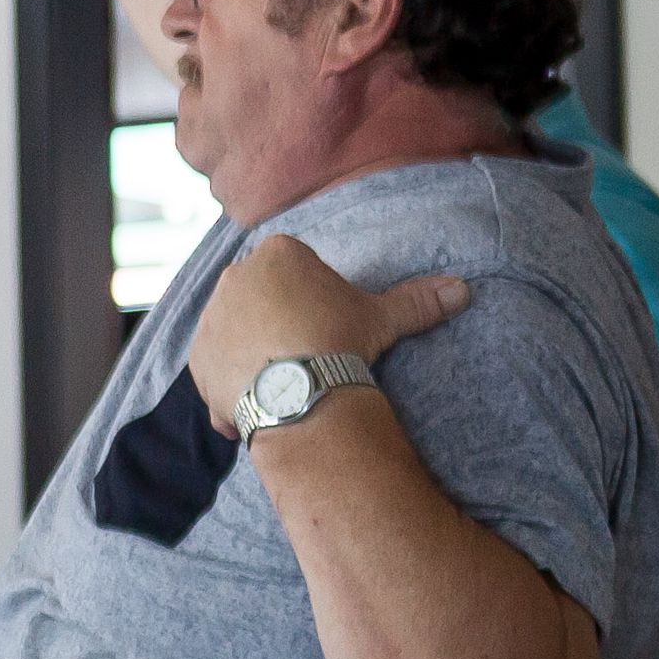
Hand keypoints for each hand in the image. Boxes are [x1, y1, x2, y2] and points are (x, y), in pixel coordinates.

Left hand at [186, 235, 468, 435]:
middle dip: (280, 322)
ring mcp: (210, 318)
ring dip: (256, 354)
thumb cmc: (339, 340)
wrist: (298, 389)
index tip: (329, 323)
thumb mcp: (382, 317)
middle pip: (262, 298)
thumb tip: (462, 289)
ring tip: (289, 383)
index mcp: (276, 254)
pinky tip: (264, 405)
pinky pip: (217, 370)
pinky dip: (234, 386)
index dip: (316, 298)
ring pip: (238, 334)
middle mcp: (234, 278)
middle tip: (309, 353)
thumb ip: (417, 300)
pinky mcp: (196, 359)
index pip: (296, 268)